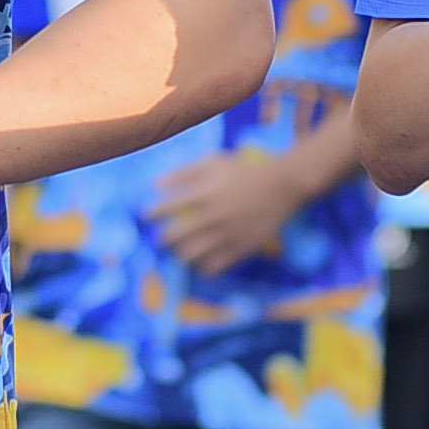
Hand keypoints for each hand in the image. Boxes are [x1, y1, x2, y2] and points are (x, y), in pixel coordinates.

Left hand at [148, 140, 318, 274]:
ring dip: (179, 254)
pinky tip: (200, 261)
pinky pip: (215, 266)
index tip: (146, 217)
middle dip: (162, 239)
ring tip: (178, 251)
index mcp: (204, 194)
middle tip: (160, 238)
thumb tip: (154, 185)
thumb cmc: (245, 170)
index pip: (166, 208)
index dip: (151, 214)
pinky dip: (203, 266)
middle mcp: (213, 217)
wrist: (283, 185)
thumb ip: (183, 172)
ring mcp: (227, 235)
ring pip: (192, 255)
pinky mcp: (242, 248)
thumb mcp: (213, 162)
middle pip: (175, 236)